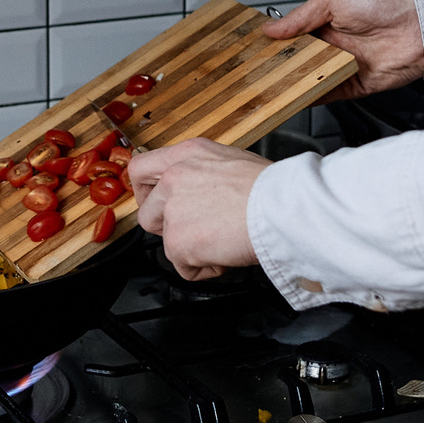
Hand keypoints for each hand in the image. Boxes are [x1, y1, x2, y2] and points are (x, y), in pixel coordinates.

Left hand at [129, 138, 267, 280]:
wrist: (283, 209)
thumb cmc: (273, 189)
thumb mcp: (233, 162)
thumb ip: (205, 174)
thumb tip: (202, 192)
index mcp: (188, 154)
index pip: (140, 168)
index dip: (144, 191)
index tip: (154, 201)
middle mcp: (174, 178)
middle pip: (146, 212)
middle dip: (167, 227)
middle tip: (195, 231)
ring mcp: (173, 211)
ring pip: (167, 242)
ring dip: (190, 248)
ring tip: (222, 241)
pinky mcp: (178, 242)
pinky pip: (184, 267)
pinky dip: (206, 268)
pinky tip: (227, 254)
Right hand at [262, 0, 423, 101]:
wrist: (419, 27)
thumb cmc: (385, 2)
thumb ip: (301, 16)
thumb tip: (271, 28)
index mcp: (325, 22)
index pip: (291, 37)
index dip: (273, 44)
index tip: (251, 51)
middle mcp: (332, 46)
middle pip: (296, 61)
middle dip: (277, 67)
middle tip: (253, 73)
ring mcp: (341, 67)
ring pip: (307, 80)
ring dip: (290, 84)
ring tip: (267, 88)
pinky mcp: (353, 86)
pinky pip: (326, 95)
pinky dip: (309, 98)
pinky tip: (292, 98)